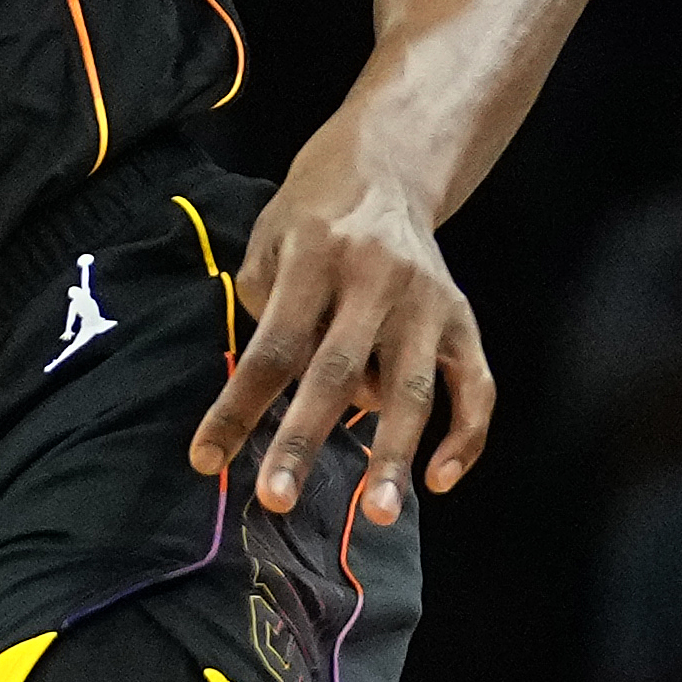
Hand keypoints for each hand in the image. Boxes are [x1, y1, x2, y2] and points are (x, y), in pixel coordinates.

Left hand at [188, 126, 492, 524]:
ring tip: (374, 513)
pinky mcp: (464, 320)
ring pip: (412, 390)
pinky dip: (464, 437)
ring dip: (392, 455)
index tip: (205, 457)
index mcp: (315, 259)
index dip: (238, 406)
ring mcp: (427, 303)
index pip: (271, 347)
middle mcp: (375, 281)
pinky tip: (439, 481)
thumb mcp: (267, 240)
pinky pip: (475, 388)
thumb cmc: (310, 217)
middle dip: (303, 440)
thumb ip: (263, 307)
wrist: (386, 169)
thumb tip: (276, 389)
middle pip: (335, 374)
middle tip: (274, 500)